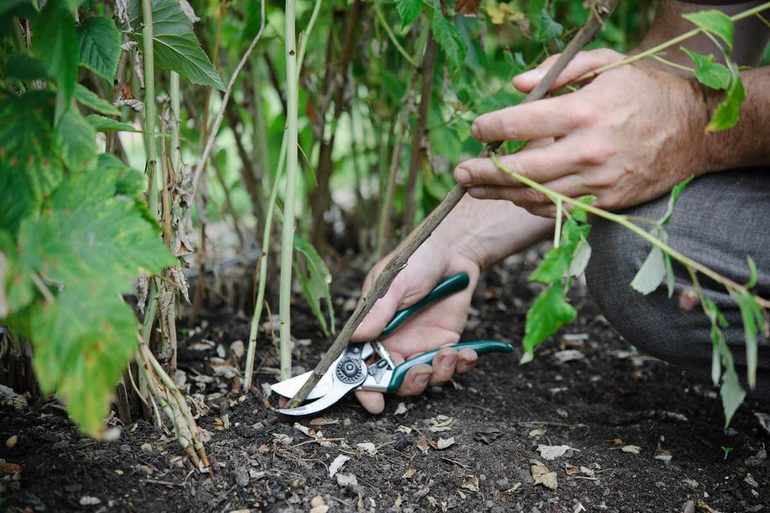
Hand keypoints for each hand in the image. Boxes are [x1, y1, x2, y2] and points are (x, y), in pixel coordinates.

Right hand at [351, 238, 480, 413]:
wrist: (453, 251)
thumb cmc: (416, 259)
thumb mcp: (393, 282)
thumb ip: (378, 311)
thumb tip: (357, 336)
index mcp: (373, 328)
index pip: (360, 363)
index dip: (364, 387)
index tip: (374, 403)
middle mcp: (394, 343)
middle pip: (394, 380)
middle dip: (408, 384)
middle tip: (420, 371)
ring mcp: (420, 345)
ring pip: (424, 379)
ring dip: (437, 374)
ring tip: (448, 354)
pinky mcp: (445, 344)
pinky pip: (450, 368)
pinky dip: (460, 366)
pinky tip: (466, 354)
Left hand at [454, 49, 708, 216]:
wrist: (695, 131)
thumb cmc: (646, 91)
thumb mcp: (606, 63)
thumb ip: (558, 71)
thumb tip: (514, 86)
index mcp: (584, 112)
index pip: (520, 123)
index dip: (491, 128)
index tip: (477, 129)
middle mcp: (587, 150)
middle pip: (520, 169)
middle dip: (484, 173)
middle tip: (460, 174)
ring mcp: (597, 181)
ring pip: (535, 196)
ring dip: (501, 194)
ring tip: (477, 189)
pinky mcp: (606, 202)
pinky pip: (559, 210)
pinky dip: (533, 205)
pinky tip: (516, 197)